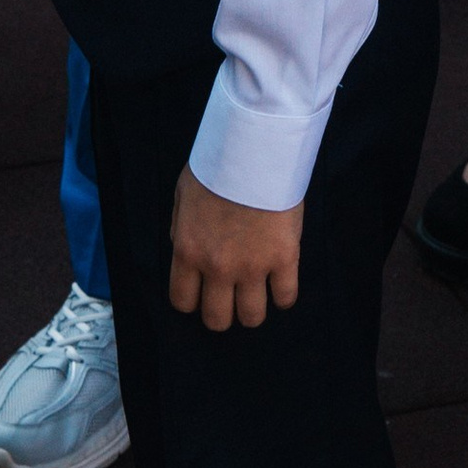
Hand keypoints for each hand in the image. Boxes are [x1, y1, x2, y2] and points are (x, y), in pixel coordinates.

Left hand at [169, 168, 301, 329]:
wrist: (255, 148)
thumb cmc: (217, 165)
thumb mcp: (183, 196)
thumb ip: (181, 230)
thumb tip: (184, 251)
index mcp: (188, 251)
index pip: (183, 302)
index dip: (193, 302)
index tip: (203, 293)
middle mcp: (217, 267)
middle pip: (217, 319)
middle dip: (223, 313)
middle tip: (231, 297)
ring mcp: (253, 266)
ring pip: (252, 317)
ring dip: (253, 309)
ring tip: (257, 292)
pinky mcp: (284, 259)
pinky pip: (286, 297)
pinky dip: (283, 296)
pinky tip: (281, 283)